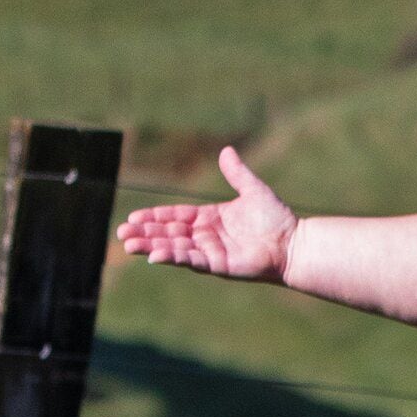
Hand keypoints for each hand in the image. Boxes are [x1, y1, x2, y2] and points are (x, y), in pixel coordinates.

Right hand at [115, 147, 298, 282]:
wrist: (294, 244)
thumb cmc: (276, 219)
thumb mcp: (253, 190)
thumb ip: (237, 173)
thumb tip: (226, 150)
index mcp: (210, 218)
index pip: (176, 217)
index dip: (154, 218)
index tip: (134, 218)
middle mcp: (207, 236)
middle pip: (169, 234)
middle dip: (145, 234)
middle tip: (122, 233)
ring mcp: (211, 252)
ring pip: (176, 248)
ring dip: (153, 246)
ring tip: (129, 245)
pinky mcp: (219, 266)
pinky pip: (193, 261)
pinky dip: (175, 257)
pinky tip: (156, 255)